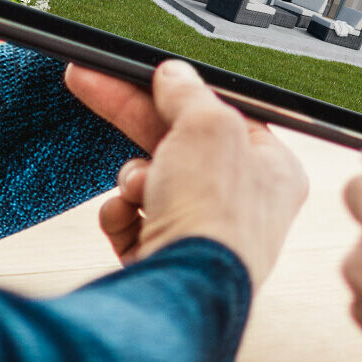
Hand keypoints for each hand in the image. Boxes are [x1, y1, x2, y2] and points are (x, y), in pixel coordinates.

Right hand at [65, 59, 306, 288]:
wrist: (180, 288)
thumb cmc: (214, 214)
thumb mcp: (207, 125)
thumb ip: (189, 92)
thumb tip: (174, 74)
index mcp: (271, 169)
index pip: (219, 115)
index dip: (178, 92)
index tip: (142, 73)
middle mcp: (240, 203)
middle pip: (176, 142)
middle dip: (132, 117)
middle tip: (89, 82)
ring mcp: (200, 233)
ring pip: (148, 180)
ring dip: (132, 179)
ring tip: (140, 189)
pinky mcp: (163, 257)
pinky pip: (130, 218)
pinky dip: (120, 214)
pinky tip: (127, 217)